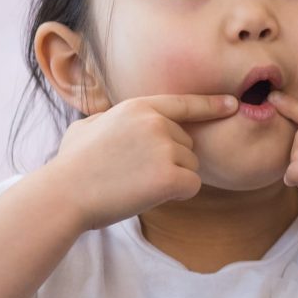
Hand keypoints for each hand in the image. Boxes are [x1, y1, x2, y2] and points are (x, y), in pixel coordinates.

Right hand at [44, 93, 238, 230]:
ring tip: (135, 182)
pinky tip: (148, 194)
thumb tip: (108, 120)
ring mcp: (165, 148)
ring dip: (172, 178)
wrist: (64, 194)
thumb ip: (109, 119)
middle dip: (170, 160)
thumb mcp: (86, 127)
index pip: (184, 104)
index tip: (233, 104)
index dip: (212, 105)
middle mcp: (156, 122)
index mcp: (138, 107)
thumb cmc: (70, 165)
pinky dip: (177, 194)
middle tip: (133, 172)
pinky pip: (192, 185)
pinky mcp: (170, 175)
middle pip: (187, 144)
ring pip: (191, 165)